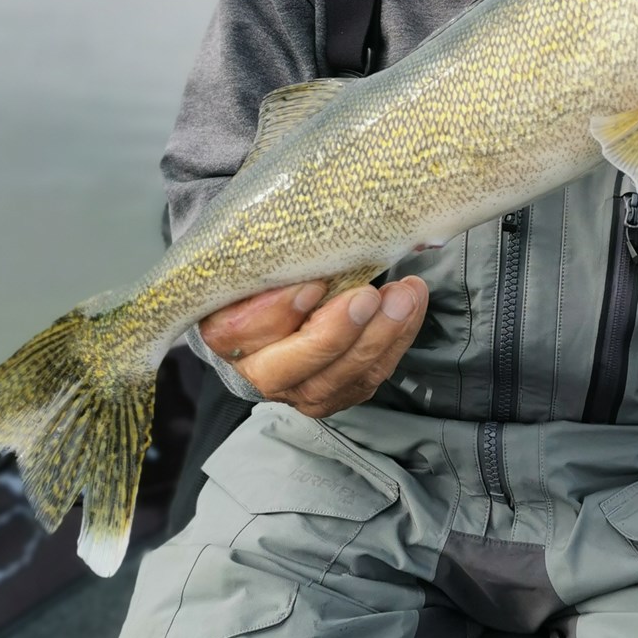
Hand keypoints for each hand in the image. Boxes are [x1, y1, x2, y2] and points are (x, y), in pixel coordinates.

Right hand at [199, 276, 428, 416]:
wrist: (274, 316)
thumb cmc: (265, 282)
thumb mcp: (256, 267)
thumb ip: (272, 261)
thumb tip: (313, 243)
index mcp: (226, 335)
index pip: (243, 332)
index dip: (279, 310)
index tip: (313, 285)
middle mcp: (259, 373)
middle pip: (297, 365)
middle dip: (338, 331)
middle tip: (369, 296)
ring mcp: (300, 391)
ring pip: (343, 375)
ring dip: (381, 335)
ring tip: (405, 295)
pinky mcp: (336, 394)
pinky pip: (371, 375)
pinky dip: (397, 340)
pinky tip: (411, 305)